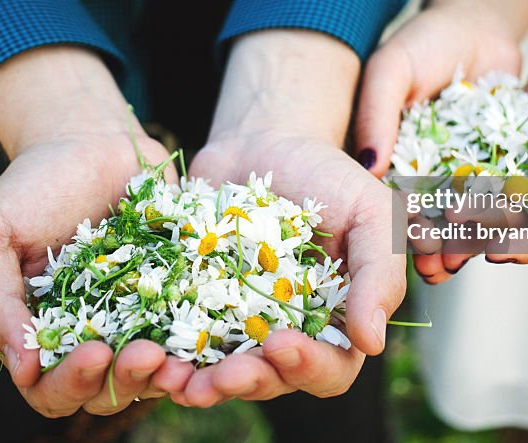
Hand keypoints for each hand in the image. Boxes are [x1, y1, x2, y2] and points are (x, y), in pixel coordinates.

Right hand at [0, 47, 193, 416]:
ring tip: (178, 356)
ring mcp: (139, 319)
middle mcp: (92, 337)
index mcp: (43, 335)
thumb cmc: (29, 188)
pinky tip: (210, 334)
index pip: (51, 390)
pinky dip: (201, 344)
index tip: (93, 351)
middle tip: (146, 354)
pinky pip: (195, 333)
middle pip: (108, 392)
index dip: (71, 382)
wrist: (89, 140)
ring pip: (155, 373)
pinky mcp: (180, 293)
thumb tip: (22, 370)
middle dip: (125, 381)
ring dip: (167, 374)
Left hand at [171, 31, 405, 406]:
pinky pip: (178, 341)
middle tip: (222, 375)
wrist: (264, 143)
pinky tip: (148, 353)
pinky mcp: (191, 308)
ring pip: (220, 373)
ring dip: (200, 383)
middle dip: (247, 382)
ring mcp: (235, 326)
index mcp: (333, 323)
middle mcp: (284, 335)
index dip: (308, 367)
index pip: (330, 369)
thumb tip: (373, 343)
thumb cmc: (328, 177)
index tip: (281, 344)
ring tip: (176, 380)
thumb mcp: (371, 213)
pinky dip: (164, 353)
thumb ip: (380, 274)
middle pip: (271, 381)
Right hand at [353, 0, 520, 283]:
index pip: (393, 197)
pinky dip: (515, 207)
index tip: (407, 246)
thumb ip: (377, 112)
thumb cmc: (423, 42)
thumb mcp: (390, 68)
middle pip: (432, 213)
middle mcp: (428, 170)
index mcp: (393, 157)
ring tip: (478, 257)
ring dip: (476, 235)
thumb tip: (368, 167)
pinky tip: (522, 227)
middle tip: (440, 268)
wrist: (477, 21)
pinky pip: (509, 187)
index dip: (399, 223)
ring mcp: (467, 167)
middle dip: (437, 242)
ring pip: (472, 208)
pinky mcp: (504, 159)